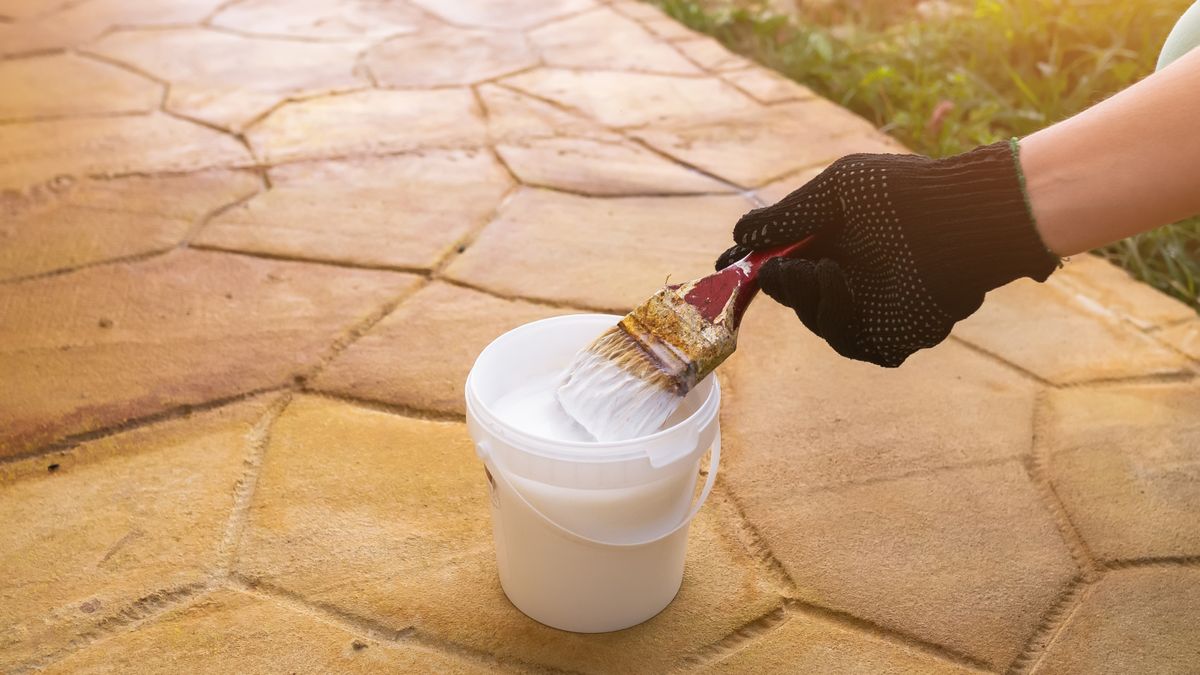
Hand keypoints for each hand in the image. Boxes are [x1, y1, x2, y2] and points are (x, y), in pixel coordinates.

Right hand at [718, 141, 1057, 366]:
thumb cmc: (905, 193)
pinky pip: (849, 341)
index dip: (756, 266)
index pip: (788, 263)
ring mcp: (873, 309)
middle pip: (795, 297)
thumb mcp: (835, 193)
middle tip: (775, 269)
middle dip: (779, 284)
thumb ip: (787, 217)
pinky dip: (837, 314)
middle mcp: (855, 278)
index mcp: (840, 243)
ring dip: (807, 297)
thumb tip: (738, 237)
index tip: (728, 265)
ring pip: (817, 322)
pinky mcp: (893, 336)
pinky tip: (842, 283)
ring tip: (820, 269)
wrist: (963, 217)